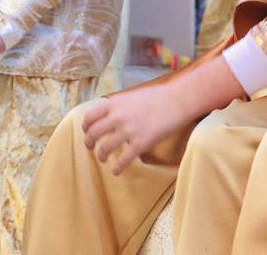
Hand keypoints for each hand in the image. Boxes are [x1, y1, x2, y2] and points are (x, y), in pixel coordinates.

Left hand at [80, 54, 243, 173]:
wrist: (181, 100)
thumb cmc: (160, 96)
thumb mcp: (134, 95)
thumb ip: (119, 105)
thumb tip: (108, 115)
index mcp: (115, 103)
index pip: (89, 117)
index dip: (86, 127)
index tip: (88, 131)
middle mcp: (117, 117)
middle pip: (93, 135)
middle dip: (89, 143)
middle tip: (91, 147)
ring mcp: (128, 131)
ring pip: (104, 149)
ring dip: (101, 156)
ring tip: (104, 158)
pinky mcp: (140, 143)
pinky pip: (122, 161)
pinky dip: (117, 168)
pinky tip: (117, 171)